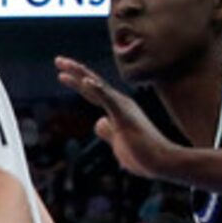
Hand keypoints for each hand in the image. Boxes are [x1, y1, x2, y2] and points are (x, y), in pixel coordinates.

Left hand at [55, 58, 185, 180]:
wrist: (163, 162)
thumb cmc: (143, 155)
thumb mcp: (118, 143)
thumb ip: (108, 131)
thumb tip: (99, 123)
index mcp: (117, 110)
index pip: (93, 93)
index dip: (78, 82)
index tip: (62, 74)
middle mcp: (121, 104)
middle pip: (93, 84)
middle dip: (75, 71)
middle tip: (58, 60)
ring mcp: (123, 109)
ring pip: (98, 87)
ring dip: (81, 75)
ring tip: (64, 65)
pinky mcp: (125, 117)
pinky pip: (108, 101)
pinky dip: (97, 90)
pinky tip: (85, 81)